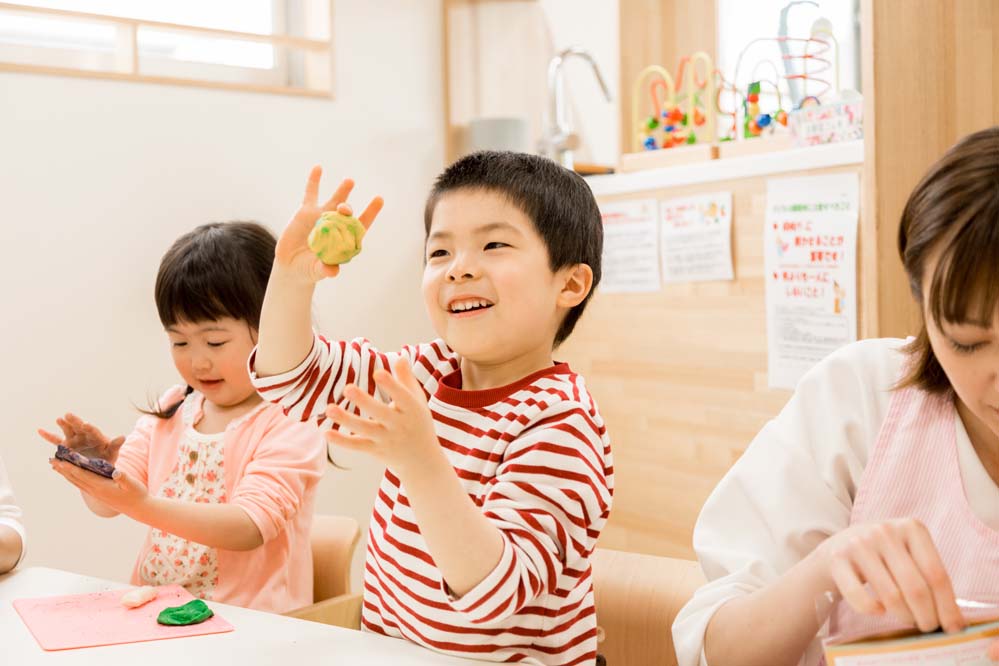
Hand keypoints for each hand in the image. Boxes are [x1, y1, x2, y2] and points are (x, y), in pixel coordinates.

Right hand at [38, 413, 123, 463]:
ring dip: (64, 425)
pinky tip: (40, 430)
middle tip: (69, 415)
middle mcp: (84, 435)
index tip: (85, 424)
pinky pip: (56, 440)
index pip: (93, 431)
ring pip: (68, 430)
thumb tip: (123, 436)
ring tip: (59, 419)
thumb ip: (115, 445)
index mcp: (97, 436)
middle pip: (79, 427)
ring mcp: (74, 439)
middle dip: (75, 421)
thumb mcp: (112, 453)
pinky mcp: (66, 446)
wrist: (96, 468)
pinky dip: (48, 435)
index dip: (89, 428)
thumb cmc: (107, 459)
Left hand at [49, 457, 147, 515]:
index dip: (71, 467)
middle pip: (75, 478)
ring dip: (65, 473)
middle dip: (63, 469)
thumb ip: (123, 478)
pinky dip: (74, 477)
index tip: (60, 460)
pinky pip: (82, 484)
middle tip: (52, 460)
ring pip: (77, 482)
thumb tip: (116, 472)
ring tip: (56, 465)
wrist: (138, 508)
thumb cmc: (136, 494)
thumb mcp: (132, 484)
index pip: (82, 475)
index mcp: (101, 487)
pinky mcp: (98, 493)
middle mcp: (95, 491)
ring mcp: (96, 493)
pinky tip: (71, 474)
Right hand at [276, 166, 383, 283]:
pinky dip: (314, 181)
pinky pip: (311, 193)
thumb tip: (332, 272)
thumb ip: (324, 270)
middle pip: (347, 213)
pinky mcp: (306, 211)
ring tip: (350, 182)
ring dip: (342, 191)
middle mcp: (336, 224)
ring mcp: (322, 215)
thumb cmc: (309, 270)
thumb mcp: (316, 271)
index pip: (361, 224)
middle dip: (348, 208)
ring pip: (334, 200)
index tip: (379, 199)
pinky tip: (318, 168)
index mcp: (344, 238)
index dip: (370, 212)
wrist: (291, 265)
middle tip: (345, 208)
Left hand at [323, 358, 438, 474]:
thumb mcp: (418, 401)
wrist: (423, 462)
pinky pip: (357, 445)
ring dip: (346, 420)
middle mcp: (399, 425)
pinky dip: (342, 441)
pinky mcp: (376, 450)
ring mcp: (387, 439)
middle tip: (347, 388)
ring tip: (329, 408)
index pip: (402, 396)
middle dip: (364, 402)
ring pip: (365, 429)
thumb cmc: (419, 424)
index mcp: (412, 410)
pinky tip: (326, 432)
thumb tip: (400, 356)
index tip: (377, 372)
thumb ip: (407, 379)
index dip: (391, 385)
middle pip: (381, 413)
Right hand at [817, 518, 964, 633]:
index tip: (952, 628)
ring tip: (907, 619)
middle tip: (928, 628)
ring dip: (903, 616)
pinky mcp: (837, 558)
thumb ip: (929, 577)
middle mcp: (885, 531)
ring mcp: (859, 543)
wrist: (837, 546)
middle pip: (916, 587)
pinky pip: (860, 597)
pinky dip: (872, 610)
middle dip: (927, 616)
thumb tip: (956, 621)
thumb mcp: (908, 554)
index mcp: (912, 527)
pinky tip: (879, 610)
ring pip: (891, 595)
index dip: (947, 606)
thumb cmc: (884, 557)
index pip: (937, 574)